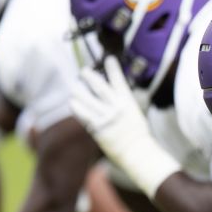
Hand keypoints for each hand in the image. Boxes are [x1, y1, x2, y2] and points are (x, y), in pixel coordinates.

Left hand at [71, 56, 179, 196]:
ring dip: (78, 90)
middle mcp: (116, 107)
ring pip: (86, 98)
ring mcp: (106, 117)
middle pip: (99, 86)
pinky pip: (82, 113)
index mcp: (127, 102)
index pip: (119, 80)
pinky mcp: (97, 127)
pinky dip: (76, 106)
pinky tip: (73, 102)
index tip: (109, 58)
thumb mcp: (134, 114)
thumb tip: (111, 98)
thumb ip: (122, 105)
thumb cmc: (138, 136)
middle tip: (84, 71)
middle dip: (90, 76)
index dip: (113, 68)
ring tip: (75, 87)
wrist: (138, 152)